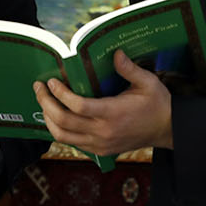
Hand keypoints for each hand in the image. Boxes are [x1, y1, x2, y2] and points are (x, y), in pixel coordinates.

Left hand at [32, 50, 171, 157]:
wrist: (167, 130)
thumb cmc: (157, 103)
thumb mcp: (148, 82)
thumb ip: (130, 69)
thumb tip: (116, 53)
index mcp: (113, 113)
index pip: (78, 106)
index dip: (60, 94)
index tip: (51, 81)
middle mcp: (103, 131)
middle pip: (63, 121)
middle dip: (45, 103)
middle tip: (38, 88)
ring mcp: (100, 144)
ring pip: (63, 136)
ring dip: (48, 119)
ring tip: (43, 102)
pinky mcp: (101, 151)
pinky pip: (73, 143)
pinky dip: (60, 130)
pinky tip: (57, 116)